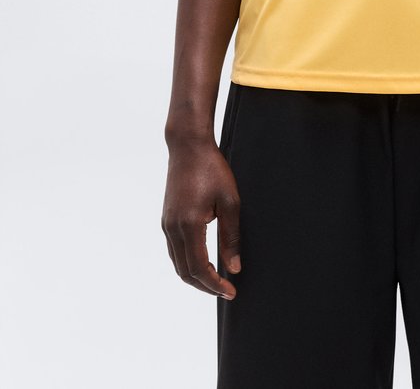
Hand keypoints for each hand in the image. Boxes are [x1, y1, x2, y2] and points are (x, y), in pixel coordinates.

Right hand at [161, 141, 241, 298]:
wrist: (188, 146)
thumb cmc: (212, 169)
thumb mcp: (230, 202)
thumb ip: (231, 237)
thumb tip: (234, 268)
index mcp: (189, 225)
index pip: (199, 268)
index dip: (215, 285)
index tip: (231, 292)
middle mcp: (173, 228)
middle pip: (185, 272)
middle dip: (205, 286)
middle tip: (226, 290)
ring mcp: (166, 224)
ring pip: (177, 263)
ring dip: (195, 277)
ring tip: (216, 280)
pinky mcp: (166, 219)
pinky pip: (174, 250)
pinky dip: (187, 263)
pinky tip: (203, 261)